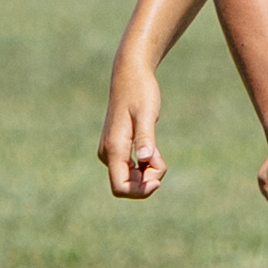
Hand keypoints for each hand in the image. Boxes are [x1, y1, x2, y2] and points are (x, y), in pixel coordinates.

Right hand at [98, 57, 167, 200]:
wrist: (130, 76)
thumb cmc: (140, 92)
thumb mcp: (147, 114)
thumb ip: (146, 137)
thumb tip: (145, 159)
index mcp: (114, 148)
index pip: (120, 187)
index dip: (140, 192)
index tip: (158, 180)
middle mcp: (107, 154)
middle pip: (127, 185)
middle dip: (147, 179)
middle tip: (160, 156)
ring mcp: (110, 153)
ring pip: (130, 178)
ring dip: (148, 171)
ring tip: (156, 149)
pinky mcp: (115, 150)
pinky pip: (131, 169)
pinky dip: (144, 164)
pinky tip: (151, 148)